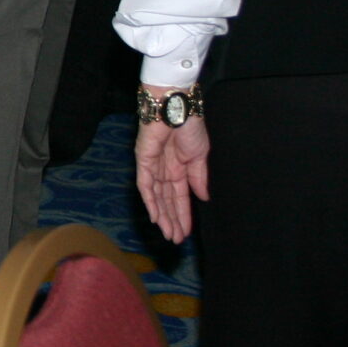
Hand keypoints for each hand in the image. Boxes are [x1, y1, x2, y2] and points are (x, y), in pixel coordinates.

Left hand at [134, 104, 209, 242]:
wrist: (177, 106)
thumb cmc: (190, 125)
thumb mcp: (200, 156)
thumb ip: (199, 178)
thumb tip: (203, 198)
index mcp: (179, 167)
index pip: (180, 196)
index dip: (183, 214)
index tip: (187, 232)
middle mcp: (164, 169)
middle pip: (167, 200)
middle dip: (172, 220)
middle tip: (176, 240)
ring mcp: (152, 165)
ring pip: (156, 197)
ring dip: (162, 216)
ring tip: (169, 234)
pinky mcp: (143, 160)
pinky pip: (145, 185)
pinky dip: (150, 201)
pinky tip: (156, 217)